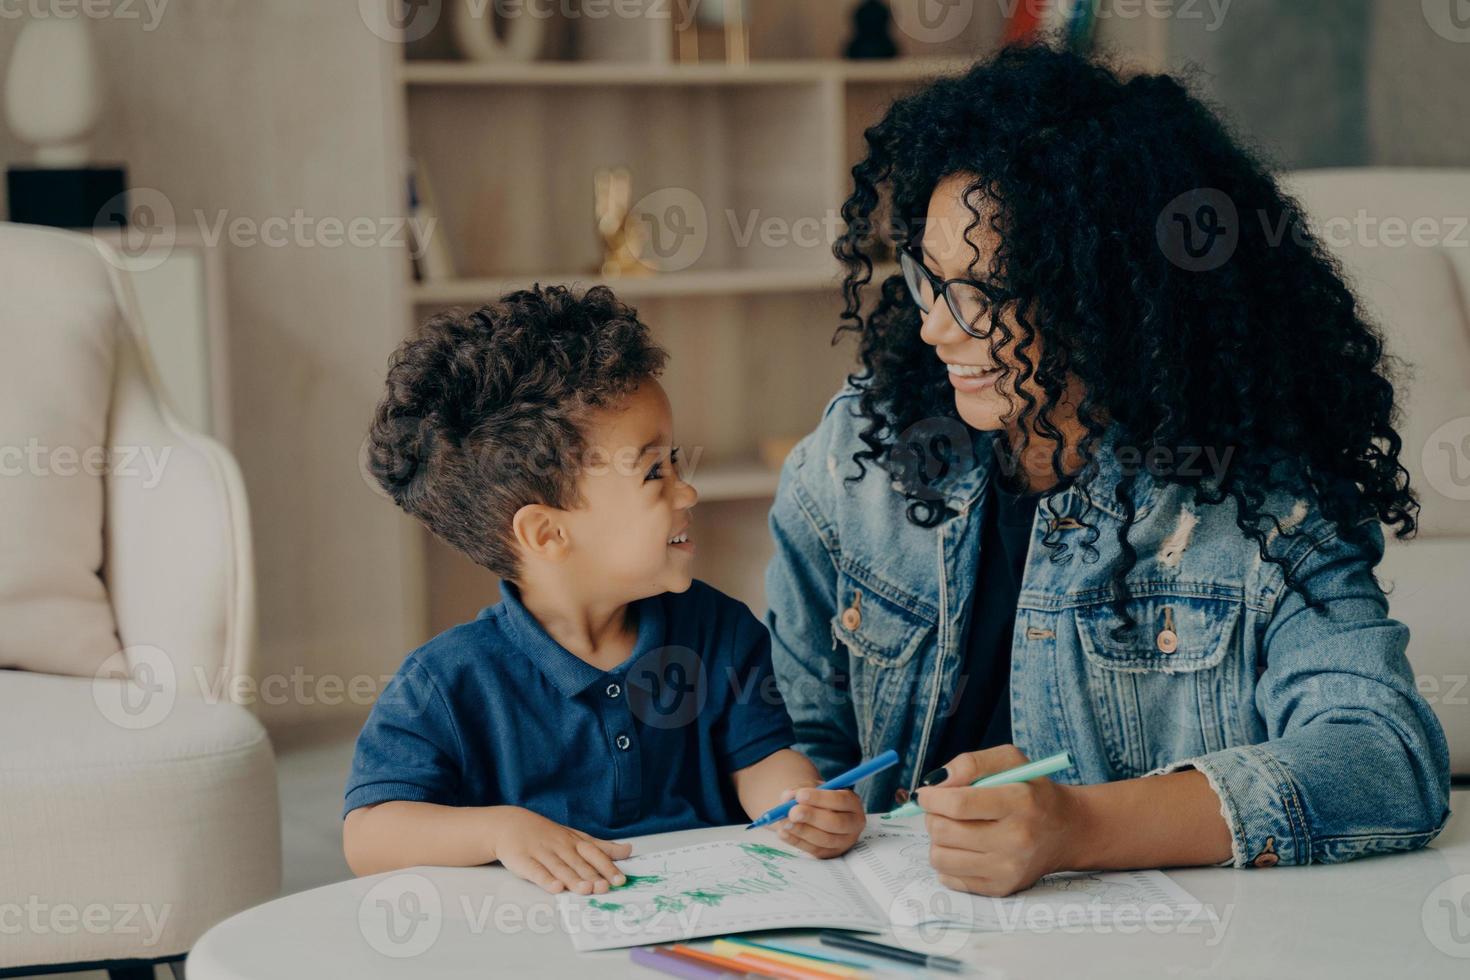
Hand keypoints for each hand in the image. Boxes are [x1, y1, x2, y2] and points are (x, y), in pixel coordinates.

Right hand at [487, 806, 630, 894]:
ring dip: (573, 879)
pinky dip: (546, 880)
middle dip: (592, 876)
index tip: (620, 880)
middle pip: (579, 863)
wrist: (511, 825)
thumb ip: (602, 847)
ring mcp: (542, 853)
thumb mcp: (577, 837)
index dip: (607, 867)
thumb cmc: (549, 835)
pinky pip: (536, 872)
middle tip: (605, 888)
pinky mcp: (524, 861)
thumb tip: (629, 850)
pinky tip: (555, 888)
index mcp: (575, 842)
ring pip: (560, 868)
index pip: (594, 854)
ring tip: (585, 890)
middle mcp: (561, 847)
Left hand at [775, 785, 865, 858]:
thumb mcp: (812, 789)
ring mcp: (844, 842)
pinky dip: (797, 841)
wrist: (818, 813)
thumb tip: (787, 798)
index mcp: (852, 803)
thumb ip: (800, 790)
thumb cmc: (818, 799)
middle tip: (793, 812)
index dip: (820, 798)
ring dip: (802, 831)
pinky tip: (783, 833)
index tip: (800, 795)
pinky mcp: (831, 854)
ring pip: (825, 839)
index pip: (840, 800)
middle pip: (836, 823)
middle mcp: (853, 824)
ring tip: (785, 822)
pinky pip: (814, 850)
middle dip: (812, 817)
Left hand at [917, 745, 1080, 895]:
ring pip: (940, 857)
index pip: (958, 804)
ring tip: (954, 828)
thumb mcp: (1009, 761)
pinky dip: (948, 860)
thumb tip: (936, 783)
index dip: (931, 797)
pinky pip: (949, 877)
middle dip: (932, 816)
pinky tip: (964, 848)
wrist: (1067, 831)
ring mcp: (1008, 869)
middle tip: (941, 809)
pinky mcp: (1001, 888)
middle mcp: (1016, 839)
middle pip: (944, 831)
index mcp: (1019, 802)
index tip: (925, 793)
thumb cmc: (1032, 790)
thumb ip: (971, 762)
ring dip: (938, 839)